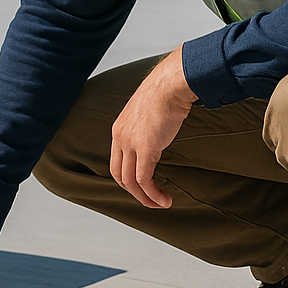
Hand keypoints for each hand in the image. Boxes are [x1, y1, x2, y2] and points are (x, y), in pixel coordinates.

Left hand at [109, 47, 196, 208]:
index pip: (116, 162)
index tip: (143, 186)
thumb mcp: (149, 111)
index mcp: (119, 129)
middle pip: (119, 175)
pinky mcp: (146, 148)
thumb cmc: (166, 92)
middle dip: (134, 193)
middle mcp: (120, 137)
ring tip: (160, 204)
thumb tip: (159, 133)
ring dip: (145, 198)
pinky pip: (145, 179)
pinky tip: (164, 199)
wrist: (171, 84)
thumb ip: (148, 126)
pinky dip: (153, 194)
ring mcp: (131, 143)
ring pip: (130, 182)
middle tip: (150, 200)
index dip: (127, 178)